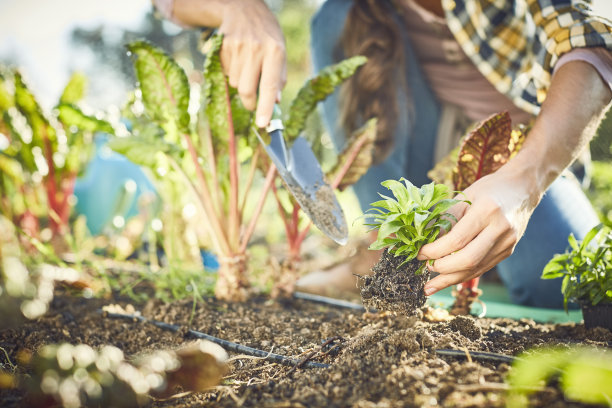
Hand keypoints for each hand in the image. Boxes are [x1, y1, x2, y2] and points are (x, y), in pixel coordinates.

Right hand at [173, 0, 286, 127]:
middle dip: (249, 102)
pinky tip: (238, 59)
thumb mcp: (280, 51)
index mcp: (275, 51)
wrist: (243, 8)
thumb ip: (279, 77)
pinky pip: (226, 73)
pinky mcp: (223, 47)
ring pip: (235, 83)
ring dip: (241, 83)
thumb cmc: (267, 35)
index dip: (266, 107)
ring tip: (247, 68)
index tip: (263, 124)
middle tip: (253, 104)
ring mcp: (237, 47)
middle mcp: (256, 49)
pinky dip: (232, 72)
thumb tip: (275, 102)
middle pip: (246, 90)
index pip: (270, 85)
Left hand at [417, 168, 539, 295]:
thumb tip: (424, 241)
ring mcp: (507, 243)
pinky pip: (482, 267)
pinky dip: (463, 275)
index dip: (435, 251)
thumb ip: (445, 219)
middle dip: (443, 268)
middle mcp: (501, 229)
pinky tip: (448, 279)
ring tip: (431, 287)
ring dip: (451, 280)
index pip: (457, 240)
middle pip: (468, 259)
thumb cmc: (488, 189)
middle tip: (426, 268)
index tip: (420, 253)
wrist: (522, 189)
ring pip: (476, 268)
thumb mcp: (464, 196)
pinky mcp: (508, 251)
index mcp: (487, 210)